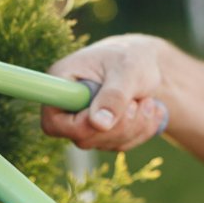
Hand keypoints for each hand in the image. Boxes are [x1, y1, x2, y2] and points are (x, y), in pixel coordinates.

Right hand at [41, 34, 169, 150]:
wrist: (146, 62)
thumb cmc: (132, 57)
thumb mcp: (127, 70)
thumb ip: (114, 96)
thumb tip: (100, 125)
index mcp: (61, 81)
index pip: (53, 121)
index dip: (79, 126)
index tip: (107, 115)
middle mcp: (67, 106)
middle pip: (83, 137)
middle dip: (119, 125)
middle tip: (137, 101)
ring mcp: (83, 122)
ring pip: (105, 143)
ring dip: (135, 126)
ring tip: (147, 100)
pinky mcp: (101, 133)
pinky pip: (121, 145)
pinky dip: (142, 130)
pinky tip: (150, 110)